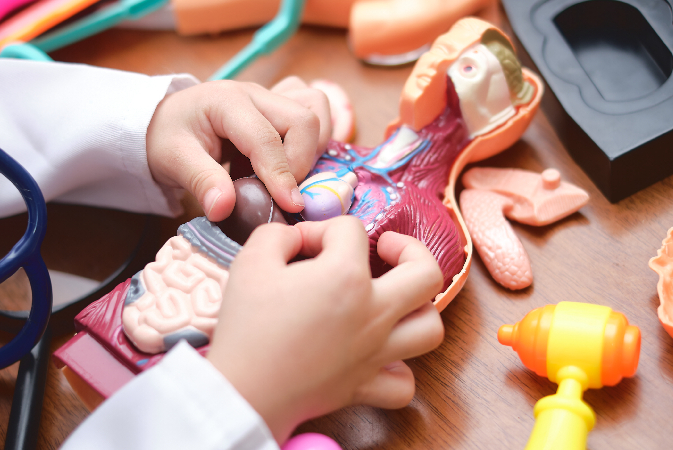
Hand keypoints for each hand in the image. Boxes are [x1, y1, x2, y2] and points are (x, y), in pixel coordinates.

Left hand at [146, 77, 330, 220]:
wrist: (166, 120)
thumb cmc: (169, 137)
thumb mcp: (173, 160)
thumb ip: (201, 182)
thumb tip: (224, 210)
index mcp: (227, 101)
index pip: (266, 138)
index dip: (281, 174)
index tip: (290, 206)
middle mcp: (256, 94)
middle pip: (304, 119)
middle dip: (302, 161)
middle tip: (282, 192)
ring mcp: (271, 97)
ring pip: (316, 108)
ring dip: (314, 145)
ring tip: (291, 174)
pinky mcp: (279, 107)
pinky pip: (312, 110)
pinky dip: (312, 137)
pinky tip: (292, 161)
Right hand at [206, 217, 444, 442]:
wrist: (242, 390)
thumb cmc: (247, 327)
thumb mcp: (250, 261)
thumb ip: (278, 235)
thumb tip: (295, 237)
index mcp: (346, 277)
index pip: (351, 231)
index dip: (321, 229)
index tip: (298, 245)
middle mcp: (372, 312)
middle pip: (426, 272)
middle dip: (410, 249)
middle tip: (385, 249)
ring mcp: (375, 352)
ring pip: (430, 327)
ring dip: (419, 307)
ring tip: (395, 298)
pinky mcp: (365, 385)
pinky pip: (404, 383)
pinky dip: (400, 368)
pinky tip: (381, 355)